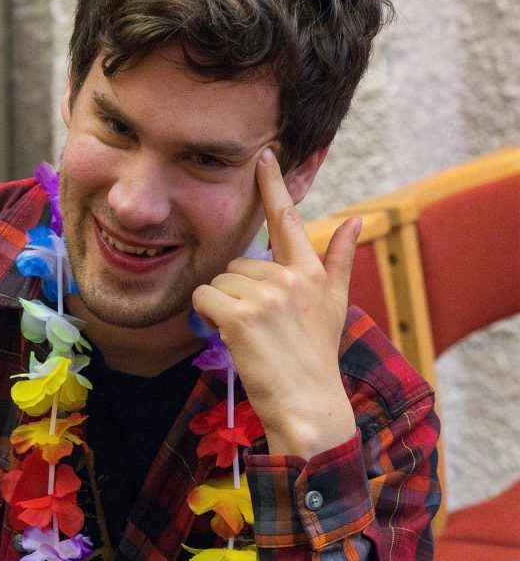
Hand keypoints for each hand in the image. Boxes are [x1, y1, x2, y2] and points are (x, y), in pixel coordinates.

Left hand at [191, 149, 359, 457]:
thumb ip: (341, 260)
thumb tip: (356, 219)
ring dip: (222, 306)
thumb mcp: (335, 305)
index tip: (263, 154)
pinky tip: (230, 336)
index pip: (289, 220)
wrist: (308, 406)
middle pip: (237, 263)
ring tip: (251, 335)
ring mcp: (267, 296)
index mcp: (312, 272)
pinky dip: (206, 316)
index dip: (273, 185)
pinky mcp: (242, 316)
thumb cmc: (315, 358)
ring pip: (218, 281)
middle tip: (259, 326)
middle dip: (237, 291)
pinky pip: (204, 297)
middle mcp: (292, 278)